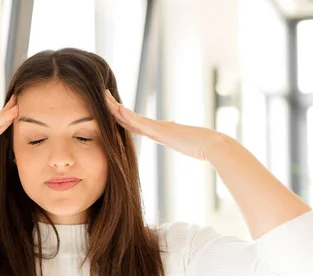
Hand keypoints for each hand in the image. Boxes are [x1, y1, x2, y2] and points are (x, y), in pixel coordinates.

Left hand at [104, 89, 224, 160]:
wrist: (210, 144)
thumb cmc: (199, 144)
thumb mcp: (181, 139)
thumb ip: (174, 132)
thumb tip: (171, 124)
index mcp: (158, 130)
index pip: (134, 122)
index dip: (121, 115)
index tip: (112, 107)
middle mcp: (155, 126)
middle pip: (128, 116)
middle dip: (114, 106)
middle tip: (102, 94)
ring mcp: (156, 127)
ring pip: (130, 116)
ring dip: (116, 107)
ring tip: (103, 97)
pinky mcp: (159, 130)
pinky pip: (139, 121)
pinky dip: (127, 115)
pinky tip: (117, 109)